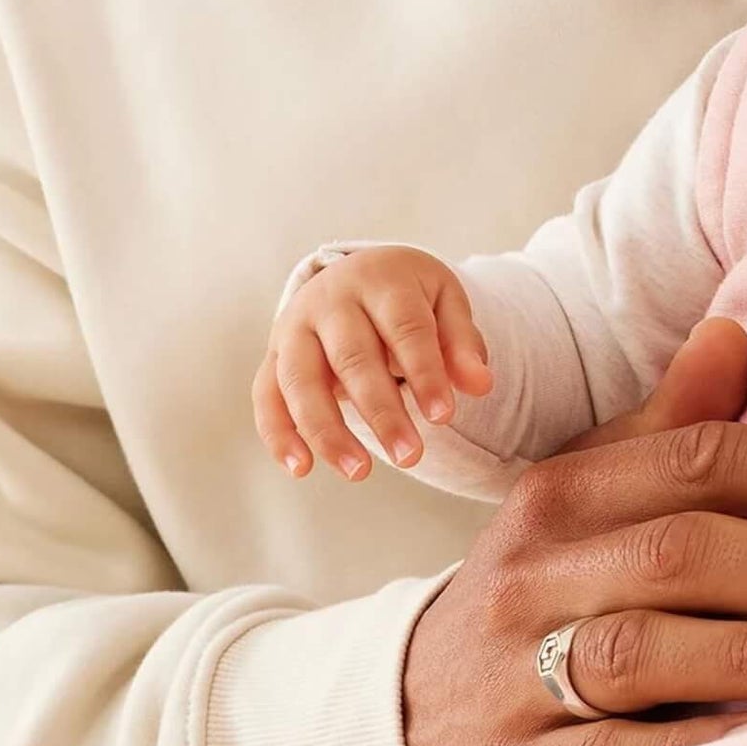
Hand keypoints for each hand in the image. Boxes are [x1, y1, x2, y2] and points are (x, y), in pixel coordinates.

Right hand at [254, 246, 492, 479]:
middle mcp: (330, 300)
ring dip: (327, 430)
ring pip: (301, 380)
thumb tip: (480, 385)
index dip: (425, 373)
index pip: (405, 328)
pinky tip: (302, 468)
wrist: (358, 273)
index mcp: (380, 278)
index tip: (444, 416)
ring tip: (359, 472)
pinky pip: (266, 396)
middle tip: (410, 457)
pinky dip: (279, 434)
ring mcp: (294, 327)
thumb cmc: (409, 295)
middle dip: (381, 411)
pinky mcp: (273, 356)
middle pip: (353, 357)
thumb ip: (462, 342)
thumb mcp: (445, 302)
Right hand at [399, 318, 746, 745]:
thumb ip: (665, 425)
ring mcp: (516, 675)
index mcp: (562, 493)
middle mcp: (534, 574)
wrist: (409, 721)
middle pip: (676, 550)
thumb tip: (737, 331)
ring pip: (639, 651)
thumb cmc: (542, 594)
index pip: (693, 460)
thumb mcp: (586, 500)